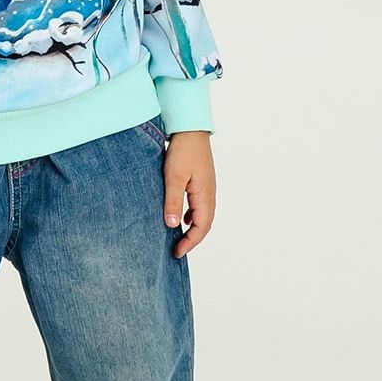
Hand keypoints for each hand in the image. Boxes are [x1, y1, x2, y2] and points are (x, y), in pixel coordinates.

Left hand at [160, 130, 215, 255]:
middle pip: (204, 224)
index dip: (190, 242)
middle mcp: (209, 193)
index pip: (201, 227)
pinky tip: (181, 217)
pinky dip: (191, 216)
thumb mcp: (174, 177)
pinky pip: (199, 205)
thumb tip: (172, 225)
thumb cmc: (183, 150)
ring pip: (202, 215)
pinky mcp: (201, 181)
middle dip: (192, 239)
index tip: (177, 252)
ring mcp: (207, 187)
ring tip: (178, 238)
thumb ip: (173, 201)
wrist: (190, 128)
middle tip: (177, 250)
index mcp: (205, 195)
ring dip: (192, 228)